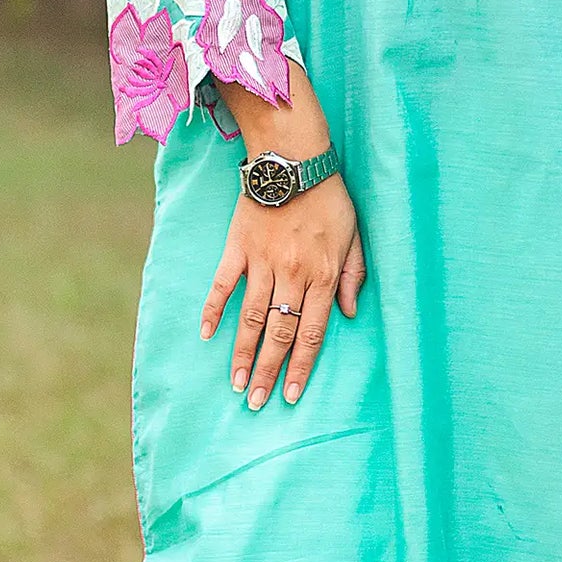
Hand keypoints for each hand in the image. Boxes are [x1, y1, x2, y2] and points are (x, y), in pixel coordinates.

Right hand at [198, 63, 364, 407]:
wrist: (294, 158)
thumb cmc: (330, 197)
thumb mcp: (356, 236)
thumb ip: (354, 276)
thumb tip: (349, 315)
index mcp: (322, 275)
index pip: (311, 333)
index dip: (300, 367)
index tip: (290, 396)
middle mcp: (291, 274)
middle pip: (278, 333)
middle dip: (268, 372)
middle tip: (257, 403)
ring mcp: (262, 262)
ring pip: (250, 317)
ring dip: (242, 353)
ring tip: (235, 384)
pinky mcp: (238, 247)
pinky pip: (222, 284)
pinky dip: (212, 310)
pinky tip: (205, 336)